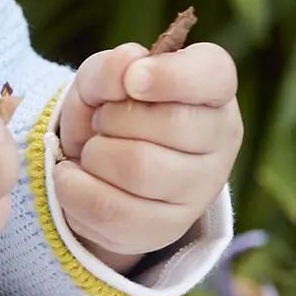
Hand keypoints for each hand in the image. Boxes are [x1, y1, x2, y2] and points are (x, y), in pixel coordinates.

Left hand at [56, 43, 241, 273]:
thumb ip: (109, 67)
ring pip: (138, 169)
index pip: (213, 74)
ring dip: (96, 154)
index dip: (170, 76)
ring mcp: (200, 188)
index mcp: (212, 89)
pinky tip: (74, 176)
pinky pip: (113, 210)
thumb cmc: (110, 112)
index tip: (133, 81)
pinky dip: (76, 189)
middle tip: (103, 120)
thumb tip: (127, 68)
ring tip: (94, 150)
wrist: (96, 170)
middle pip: (168, 125)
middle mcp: (220, 138)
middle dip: (114, 118)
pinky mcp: (169, 227)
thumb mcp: (100, 80)